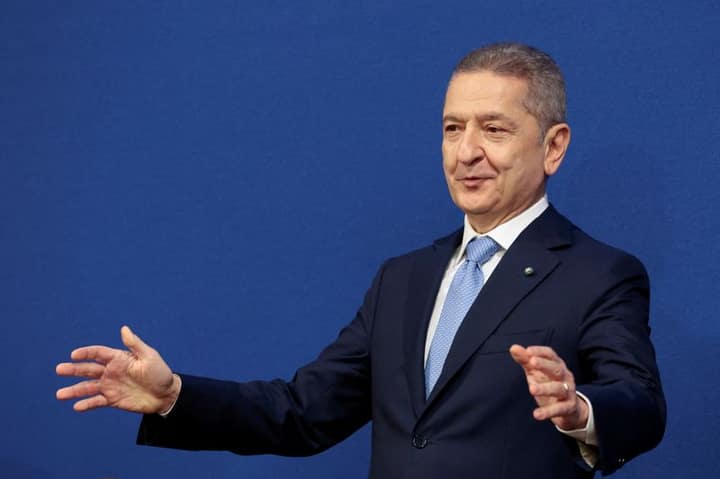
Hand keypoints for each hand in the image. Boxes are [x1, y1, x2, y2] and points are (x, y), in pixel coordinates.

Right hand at [56, 326, 179, 413]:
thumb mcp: (149, 357)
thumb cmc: (160, 373)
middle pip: (88, 369)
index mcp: (119, 359)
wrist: (166, 395)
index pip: (98, 353)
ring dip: (74, 390)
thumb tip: (124, 328)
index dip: (86, 353)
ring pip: (88, 387)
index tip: (74, 355)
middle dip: (73, 369)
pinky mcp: (113, 400)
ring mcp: (110, 386)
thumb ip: (134, 344)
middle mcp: (111, 371)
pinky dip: (86, 404)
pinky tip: (76, 406)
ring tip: (59, 394)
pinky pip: (96, 402)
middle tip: (59, 369)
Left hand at [509, 344, 587, 430]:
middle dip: (544, 365)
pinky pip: (559, 409)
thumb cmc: (549, 384)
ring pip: (558, 389)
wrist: (569, 409)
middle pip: (556, 369)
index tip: (528, 351)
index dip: (540, 351)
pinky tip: (536, 414)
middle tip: (531, 362)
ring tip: (531, 389)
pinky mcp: (569, 407)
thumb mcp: (536, 372)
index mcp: (557, 365)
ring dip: (545, 388)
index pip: (551, 355)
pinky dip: (548, 412)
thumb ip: (525, 360)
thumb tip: (513, 347)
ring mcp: (568, 392)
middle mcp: (565, 376)